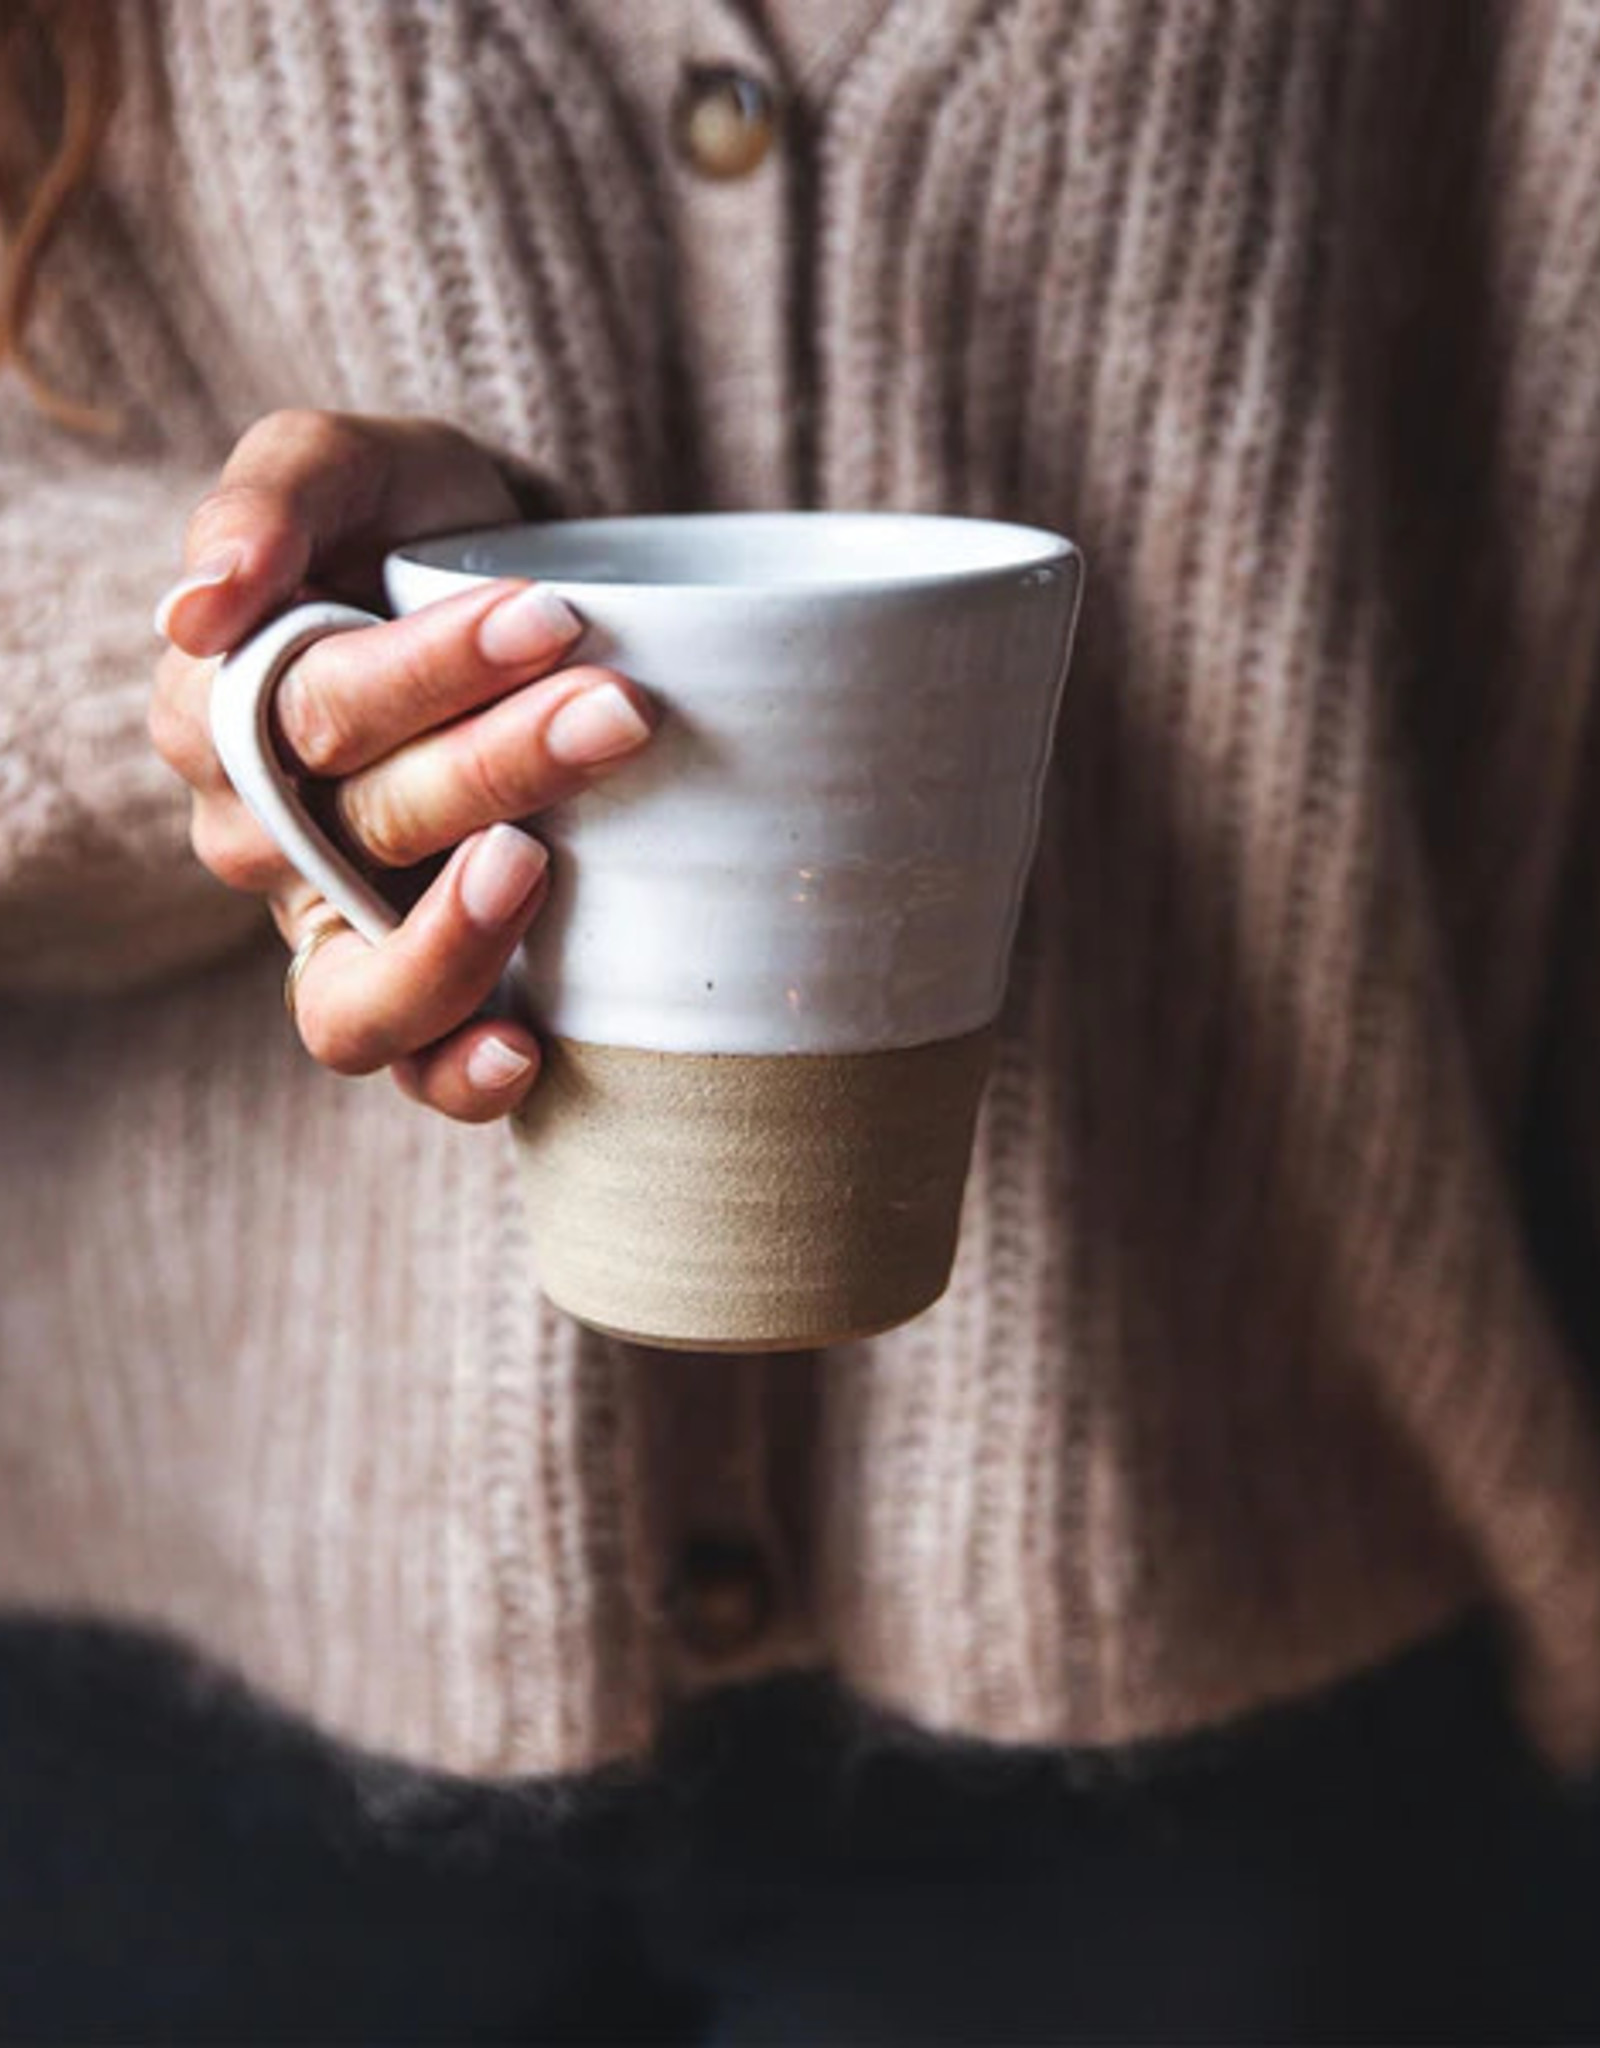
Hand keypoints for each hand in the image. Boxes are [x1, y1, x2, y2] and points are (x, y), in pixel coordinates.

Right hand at [148, 410, 655, 1121]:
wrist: (521, 592)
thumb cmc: (422, 525)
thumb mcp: (351, 465)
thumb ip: (269, 500)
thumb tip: (193, 610)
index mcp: (219, 712)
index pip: (312, 708)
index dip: (430, 671)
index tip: (552, 613)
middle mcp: (261, 839)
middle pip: (366, 823)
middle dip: (500, 764)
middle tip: (620, 710)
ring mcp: (331, 929)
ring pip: (363, 981)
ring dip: (461, 935)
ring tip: (543, 865)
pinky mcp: (413, 991)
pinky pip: (406, 1065)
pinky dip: (453, 1074)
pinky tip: (521, 1052)